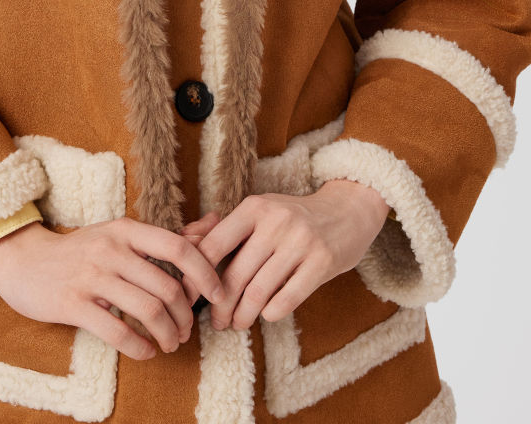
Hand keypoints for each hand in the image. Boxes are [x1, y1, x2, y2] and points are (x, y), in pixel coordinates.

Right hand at [0, 217, 227, 359]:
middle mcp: (112, 249)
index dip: (204, 272)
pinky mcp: (74, 304)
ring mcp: (92, 276)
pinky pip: (117, 331)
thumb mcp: (121, 235)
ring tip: (170, 344)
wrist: (24, 260)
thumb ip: (166, 237)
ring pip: (146, 310)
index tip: (218, 294)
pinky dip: (139, 347)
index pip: (178, 248)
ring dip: (167, 334)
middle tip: (186, 331)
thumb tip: (212, 226)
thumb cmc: (81, 250)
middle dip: (185, 317)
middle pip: (166, 287)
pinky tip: (146, 352)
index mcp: (127, 230)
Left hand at [186, 180, 390, 332]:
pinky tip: (266, 315)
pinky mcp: (322, 262)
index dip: (196, 277)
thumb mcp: (260, 211)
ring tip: (238, 323)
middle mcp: (276, 221)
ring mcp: (301, 241)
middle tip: (216, 322)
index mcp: (254, 207)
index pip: (214, 246)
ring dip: (243, 316)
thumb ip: (223, 227)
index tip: (189, 297)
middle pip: (235, 275)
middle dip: (220, 307)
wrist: (347, 210)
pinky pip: (286, 300)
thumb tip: (184, 237)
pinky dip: (271, 314)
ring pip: (259, 292)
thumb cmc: (293, 216)